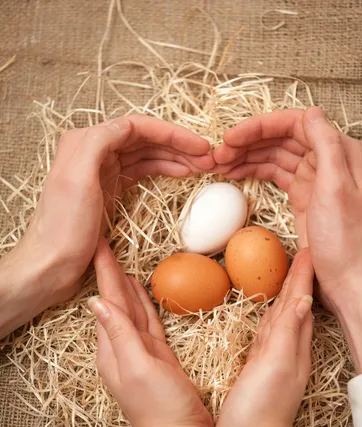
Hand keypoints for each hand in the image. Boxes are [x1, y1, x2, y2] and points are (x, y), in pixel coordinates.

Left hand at [17, 116, 213, 306]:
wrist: (51, 265)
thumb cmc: (63, 229)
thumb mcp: (78, 180)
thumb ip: (98, 143)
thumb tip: (127, 124)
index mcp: (85, 143)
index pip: (137, 127)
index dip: (171, 134)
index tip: (199, 146)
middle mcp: (93, 152)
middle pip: (144, 139)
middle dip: (178, 145)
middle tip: (208, 158)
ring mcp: (102, 171)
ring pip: (145, 155)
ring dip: (174, 158)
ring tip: (201, 166)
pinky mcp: (108, 190)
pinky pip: (140, 172)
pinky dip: (162, 171)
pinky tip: (179, 174)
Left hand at [89, 238, 212, 426]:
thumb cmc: (160, 407)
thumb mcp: (138, 368)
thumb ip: (119, 335)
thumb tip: (97, 303)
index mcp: (112, 349)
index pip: (106, 302)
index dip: (104, 273)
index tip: (99, 246)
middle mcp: (122, 347)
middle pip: (116, 302)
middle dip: (111, 273)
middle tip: (106, 245)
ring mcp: (141, 351)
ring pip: (131, 309)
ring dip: (125, 286)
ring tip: (120, 262)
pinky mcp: (158, 355)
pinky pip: (147, 322)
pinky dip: (143, 304)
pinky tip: (140, 292)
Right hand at [213, 248, 313, 426]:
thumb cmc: (261, 408)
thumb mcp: (276, 367)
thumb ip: (287, 334)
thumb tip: (302, 300)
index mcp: (292, 345)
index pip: (299, 302)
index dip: (302, 277)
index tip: (306, 252)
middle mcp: (285, 349)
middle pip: (292, 306)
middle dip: (297, 280)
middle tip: (299, 256)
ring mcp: (272, 359)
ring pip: (281, 319)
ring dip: (286, 296)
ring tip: (287, 277)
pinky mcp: (258, 368)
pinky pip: (268, 335)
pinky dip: (271, 319)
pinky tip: (270, 316)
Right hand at [214, 107, 361, 308]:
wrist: (349, 281)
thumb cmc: (346, 240)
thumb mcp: (336, 188)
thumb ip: (326, 146)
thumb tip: (310, 111)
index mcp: (338, 152)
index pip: (295, 124)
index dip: (260, 127)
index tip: (231, 137)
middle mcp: (327, 160)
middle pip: (281, 138)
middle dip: (248, 142)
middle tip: (218, 154)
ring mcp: (313, 180)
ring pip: (275, 156)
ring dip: (247, 156)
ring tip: (220, 164)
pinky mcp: (303, 198)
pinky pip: (275, 176)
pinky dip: (255, 172)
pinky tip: (236, 175)